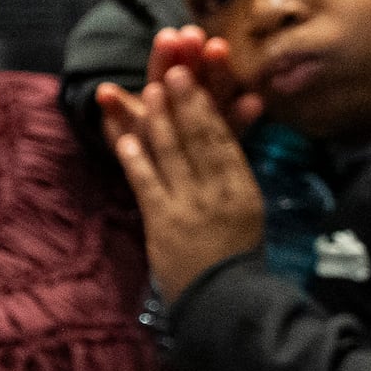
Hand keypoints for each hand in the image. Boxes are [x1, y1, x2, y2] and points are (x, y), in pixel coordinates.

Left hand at [100, 45, 264, 299]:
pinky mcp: (164, 223)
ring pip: (173, 155)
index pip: (224, 140)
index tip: (195, 79)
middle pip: (199, 138)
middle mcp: (219, 192)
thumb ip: (231, 177)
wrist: (224, 300)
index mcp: (242, 187)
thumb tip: (223, 145)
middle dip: (184, 102)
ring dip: (159, 120)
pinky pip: (149, 184)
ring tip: (149, 91)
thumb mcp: (245, 212)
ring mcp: (190, 206)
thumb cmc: (235, 255)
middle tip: (172, 70)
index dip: (207, 106)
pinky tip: (126, 138)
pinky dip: (137, 159)